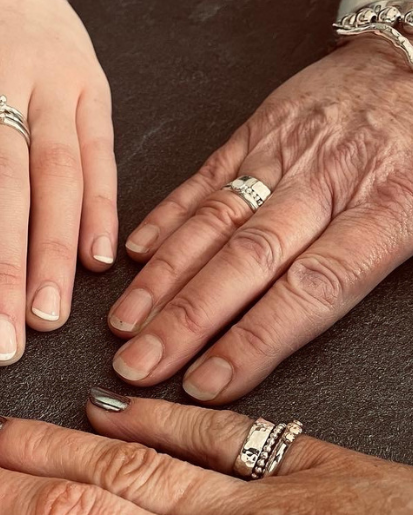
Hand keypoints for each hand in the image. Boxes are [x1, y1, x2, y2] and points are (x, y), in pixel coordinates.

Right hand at [109, 40, 412, 400]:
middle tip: (143, 364)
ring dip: (163, 280)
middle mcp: (325, 184)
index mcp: (387, 209)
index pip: (311, 290)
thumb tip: (318, 325)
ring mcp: (282, 155)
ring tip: (127, 325)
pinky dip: (166, 217)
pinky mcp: (254, 132)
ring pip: (214, 224)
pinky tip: (136, 255)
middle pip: (247, 263)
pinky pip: (203, 179)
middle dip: (186, 321)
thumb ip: (380, 266)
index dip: (255, 340)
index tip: (209, 381)